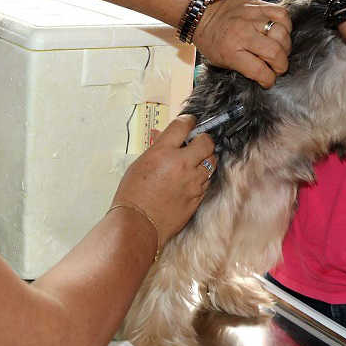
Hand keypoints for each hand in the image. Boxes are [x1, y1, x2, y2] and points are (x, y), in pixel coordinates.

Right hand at [112, 116, 215, 243]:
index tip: (190, 123)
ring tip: (194, 162)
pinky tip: (191, 179)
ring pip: (211, 162)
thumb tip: (167, 138)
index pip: (184, 125)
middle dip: (203, 140)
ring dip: (205, 159)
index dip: (189, 121)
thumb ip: (158, 149)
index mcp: (163, 152)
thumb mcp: (140, 164)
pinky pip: (207, 180)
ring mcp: (193, 181)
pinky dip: (202, 177)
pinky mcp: (198, 196)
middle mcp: (182, 164)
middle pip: (207, 142)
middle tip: (196, 142)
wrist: (138, 224)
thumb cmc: (133, 195)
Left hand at [193, 0, 290, 88]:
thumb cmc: (210, 38)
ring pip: (282, 34)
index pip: (259, 70)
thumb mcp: (219, 60)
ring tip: (279, 50)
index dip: (269, 80)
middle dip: (281, 65)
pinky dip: (286, 25)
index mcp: (230, 51)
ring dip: (285, 46)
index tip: (269, 80)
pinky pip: (282, 15)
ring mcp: (252, 17)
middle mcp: (243, 33)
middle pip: (275, 53)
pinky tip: (279, 32)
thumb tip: (264, 74)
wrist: (202, 11)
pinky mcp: (258, 5)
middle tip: (277, 67)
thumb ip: (242, 67)